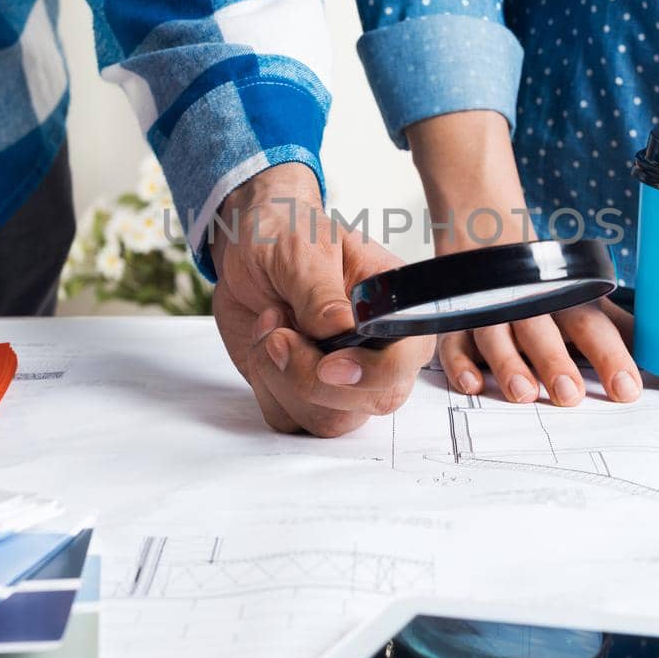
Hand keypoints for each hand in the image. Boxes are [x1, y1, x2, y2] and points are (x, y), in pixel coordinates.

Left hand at [210, 163, 434, 436]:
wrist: (248, 249)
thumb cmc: (286, 236)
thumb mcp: (302, 250)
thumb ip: (320, 292)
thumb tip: (341, 329)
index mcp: (396, 308)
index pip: (410, 358)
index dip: (374, 372)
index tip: (329, 364)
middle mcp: (378, 351)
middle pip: (375, 401)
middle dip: (314, 379)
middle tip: (278, 336)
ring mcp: (344, 379)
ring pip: (329, 420)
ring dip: (283, 378)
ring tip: (271, 326)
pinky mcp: (304, 396)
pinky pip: (288, 419)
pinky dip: (265, 385)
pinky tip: (264, 344)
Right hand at [406, 111, 641, 405]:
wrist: (484, 230)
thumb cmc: (543, 281)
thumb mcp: (581, 298)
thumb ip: (615, 328)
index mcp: (563, 298)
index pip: (592, 327)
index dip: (610, 357)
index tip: (627, 389)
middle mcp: (526, 304)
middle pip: (540, 330)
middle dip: (554, 361)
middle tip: (569, 395)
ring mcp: (487, 309)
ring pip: (495, 334)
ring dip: (508, 363)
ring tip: (522, 393)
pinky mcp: (455, 317)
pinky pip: (452, 339)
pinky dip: (458, 361)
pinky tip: (470, 382)